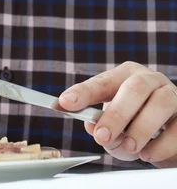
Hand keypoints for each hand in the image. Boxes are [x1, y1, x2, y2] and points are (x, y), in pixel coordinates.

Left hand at [59, 61, 176, 166]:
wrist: (171, 131)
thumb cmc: (137, 121)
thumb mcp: (115, 121)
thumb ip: (101, 123)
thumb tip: (93, 128)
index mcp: (125, 75)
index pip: (102, 81)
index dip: (83, 92)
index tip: (64, 103)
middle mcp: (149, 79)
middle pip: (134, 88)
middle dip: (116, 113)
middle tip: (102, 137)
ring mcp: (171, 94)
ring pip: (159, 102)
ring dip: (141, 128)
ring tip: (129, 148)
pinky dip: (161, 144)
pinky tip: (147, 154)